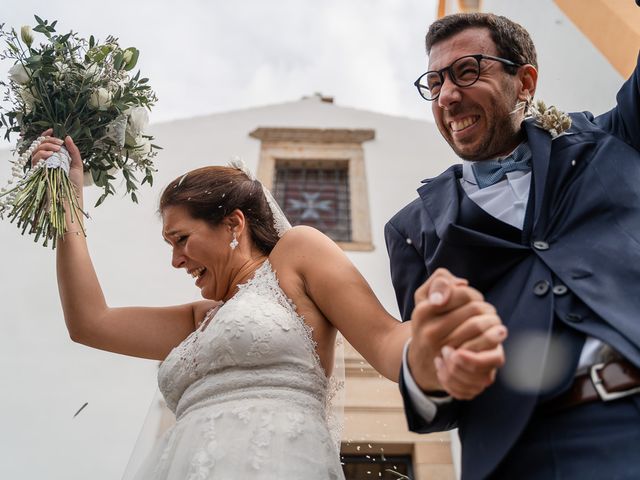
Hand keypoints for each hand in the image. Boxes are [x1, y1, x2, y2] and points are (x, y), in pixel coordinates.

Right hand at [31, 129, 83, 192]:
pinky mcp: (37, 172)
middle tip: (59, 144)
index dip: (47, 135)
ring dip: (46, 146)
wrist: (72, 196)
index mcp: (55, 157)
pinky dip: (41, 154)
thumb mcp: (77, 163)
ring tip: (57, 149)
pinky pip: (34, 159)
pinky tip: (50, 155)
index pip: (46, 143)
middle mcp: (46, 160)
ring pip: (35, 150)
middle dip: (49, 140)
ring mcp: (41, 166)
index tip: (52, 130)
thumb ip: (73, 150)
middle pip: (40, 144)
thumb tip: (67, 137)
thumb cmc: (75, 182)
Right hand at [407, 268, 505, 398]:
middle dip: (486, 307)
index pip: (463, 294)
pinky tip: (495, 338)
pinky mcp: (458, 365)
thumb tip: (462, 284)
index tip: (473, 300)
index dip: (474, 294)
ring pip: (480, 326)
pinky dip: (494, 340)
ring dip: (493, 321)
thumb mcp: (423, 297)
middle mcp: (431, 331)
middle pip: (475, 309)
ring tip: (493, 322)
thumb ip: (439, 281)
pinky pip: (484, 348)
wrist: (420, 360)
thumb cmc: (427, 322)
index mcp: (423, 312)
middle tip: (488, 312)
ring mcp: (443, 349)